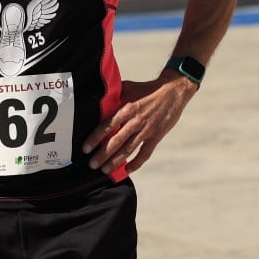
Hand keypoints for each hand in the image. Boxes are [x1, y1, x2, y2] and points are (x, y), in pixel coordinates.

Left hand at [81, 74, 195, 173]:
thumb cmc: (146, 89)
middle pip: (116, 141)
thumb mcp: (127, 88)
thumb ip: (113, 97)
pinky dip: (136, 163)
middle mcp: (135, 120)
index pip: (107, 126)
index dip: (95, 138)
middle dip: (102, 155)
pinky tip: (127, 170)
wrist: (172, 91)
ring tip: (105, 170)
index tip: (85, 148)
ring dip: (115, 161)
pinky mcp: (156, 136)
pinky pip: (145, 153)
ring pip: (128, 149)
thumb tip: (98, 103)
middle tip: (92, 165)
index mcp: (126, 108)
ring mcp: (146, 130)